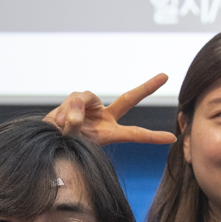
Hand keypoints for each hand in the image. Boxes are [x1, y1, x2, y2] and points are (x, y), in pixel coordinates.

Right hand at [42, 74, 177, 145]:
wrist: (48, 139)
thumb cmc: (62, 146)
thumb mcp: (71, 141)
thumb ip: (74, 124)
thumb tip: (76, 106)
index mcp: (110, 134)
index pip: (135, 134)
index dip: (153, 137)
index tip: (172, 138)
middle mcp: (105, 118)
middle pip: (129, 99)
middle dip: (147, 88)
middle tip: (165, 75)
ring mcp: (93, 107)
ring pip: (88, 97)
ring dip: (74, 110)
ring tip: (64, 125)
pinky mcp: (79, 99)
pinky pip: (75, 96)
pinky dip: (65, 107)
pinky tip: (59, 119)